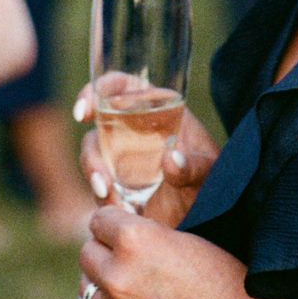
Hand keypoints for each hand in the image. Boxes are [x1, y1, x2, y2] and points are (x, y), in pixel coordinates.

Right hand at [73, 85, 217, 226]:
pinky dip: (103, 199)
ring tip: (111, 200)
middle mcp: (132, 129)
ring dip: (95, 178)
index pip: (118, 87)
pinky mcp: (118, 185)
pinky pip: (100, 188)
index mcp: (154, 107)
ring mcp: (121, 157)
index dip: (95, 91)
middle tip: (103, 182)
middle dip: (92, 155)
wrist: (212, 211)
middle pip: (97, 129)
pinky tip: (118, 211)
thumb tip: (170, 161)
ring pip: (93, 159)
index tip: (84, 111)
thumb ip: (194, 165)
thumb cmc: (213, 177)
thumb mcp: (210, 169)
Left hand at [78, 205, 249, 298]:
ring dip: (105, 281)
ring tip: (133, 282)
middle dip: (105, 250)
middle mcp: (117, 272)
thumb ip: (141, 235)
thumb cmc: (222, 277)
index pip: (100, 219)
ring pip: (88, 285)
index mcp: (134, 238)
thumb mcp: (182, 237)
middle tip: (130, 255)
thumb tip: (112, 236)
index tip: (128, 227)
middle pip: (87, 251)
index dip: (117, 222)